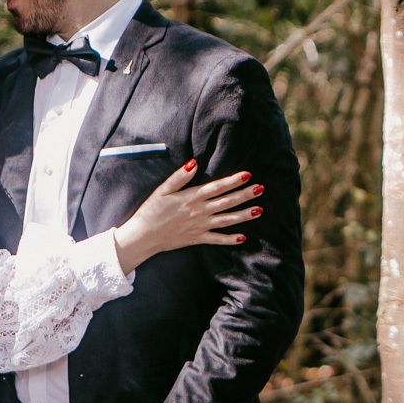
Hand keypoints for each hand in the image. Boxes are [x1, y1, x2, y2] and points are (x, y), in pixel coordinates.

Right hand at [112, 159, 263, 273]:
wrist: (143, 237)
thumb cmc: (151, 211)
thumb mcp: (162, 190)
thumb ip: (179, 177)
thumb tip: (194, 162)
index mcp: (191, 198)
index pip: (217, 187)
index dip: (233, 181)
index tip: (248, 174)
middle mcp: (199, 212)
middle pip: (226, 202)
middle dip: (245, 195)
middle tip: (261, 189)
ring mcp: (200, 226)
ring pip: (227, 220)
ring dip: (244, 215)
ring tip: (259, 210)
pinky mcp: (198, 238)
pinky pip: (217, 239)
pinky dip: (230, 239)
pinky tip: (243, 237)